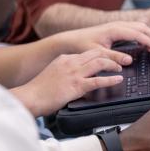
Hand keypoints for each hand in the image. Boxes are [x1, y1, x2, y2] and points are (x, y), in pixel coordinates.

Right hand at [11, 48, 130, 115]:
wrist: (29, 97)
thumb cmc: (38, 90)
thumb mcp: (53, 74)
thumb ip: (66, 72)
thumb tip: (77, 78)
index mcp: (64, 58)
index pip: (86, 53)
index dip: (99, 54)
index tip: (107, 57)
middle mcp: (71, 62)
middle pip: (96, 53)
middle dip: (110, 55)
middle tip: (120, 60)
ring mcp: (74, 73)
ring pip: (100, 63)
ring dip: (113, 64)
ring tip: (120, 68)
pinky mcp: (76, 86)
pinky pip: (98, 81)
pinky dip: (111, 80)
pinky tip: (118, 80)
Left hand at [52, 21, 149, 53]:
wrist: (70, 39)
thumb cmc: (82, 45)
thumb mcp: (97, 53)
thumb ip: (113, 57)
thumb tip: (129, 61)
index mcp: (115, 29)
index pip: (138, 34)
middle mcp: (118, 25)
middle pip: (143, 28)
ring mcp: (118, 25)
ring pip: (141, 27)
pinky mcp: (117, 29)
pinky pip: (136, 29)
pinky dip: (145, 35)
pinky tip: (148, 43)